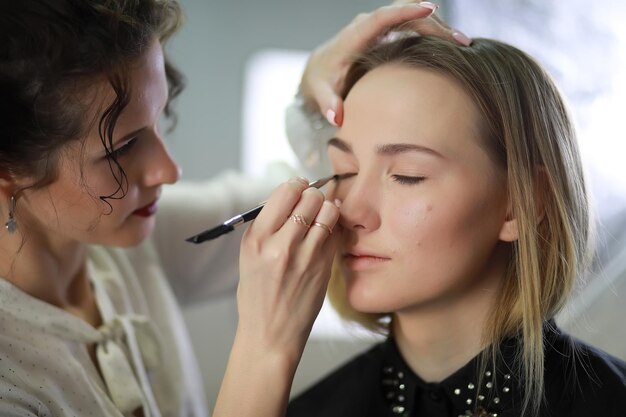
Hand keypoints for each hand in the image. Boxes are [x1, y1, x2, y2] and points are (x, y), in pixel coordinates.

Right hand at [237, 178, 339, 360]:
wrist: (271, 334)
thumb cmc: (258, 295)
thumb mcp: (249, 257)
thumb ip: (267, 226)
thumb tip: (291, 196)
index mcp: (256, 239)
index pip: (284, 192)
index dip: (295, 185)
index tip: (299, 188)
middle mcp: (280, 245)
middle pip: (309, 198)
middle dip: (313, 195)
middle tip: (312, 202)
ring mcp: (305, 256)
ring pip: (328, 211)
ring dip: (327, 208)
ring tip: (322, 216)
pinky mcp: (323, 267)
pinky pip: (336, 232)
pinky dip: (334, 227)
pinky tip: (327, 232)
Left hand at [300, 1, 470, 126]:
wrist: (320, 70)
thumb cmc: (321, 81)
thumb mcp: (320, 93)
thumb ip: (327, 103)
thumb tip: (337, 117)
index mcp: (355, 35)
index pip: (382, 17)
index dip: (406, 12)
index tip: (429, 9)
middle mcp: (370, 25)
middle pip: (406, 13)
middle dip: (434, 23)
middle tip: (461, 41)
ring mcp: (381, 28)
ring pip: (413, 18)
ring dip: (439, 28)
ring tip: (464, 45)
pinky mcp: (389, 33)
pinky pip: (414, 26)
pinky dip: (433, 34)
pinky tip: (452, 49)